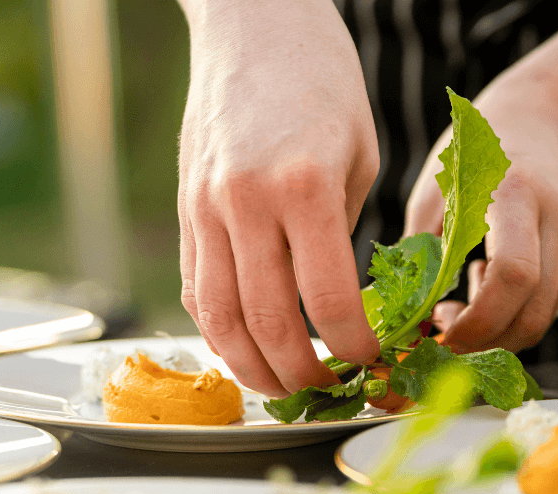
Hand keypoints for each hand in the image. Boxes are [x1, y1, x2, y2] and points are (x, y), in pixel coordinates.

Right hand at [177, 0, 378, 395]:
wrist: (255, 25)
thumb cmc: (323, 82)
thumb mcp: (362, 154)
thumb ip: (346, 231)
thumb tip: (344, 301)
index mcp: (302, 187)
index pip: (327, 301)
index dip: (353, 348)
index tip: (373, 362)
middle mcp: (245, 203)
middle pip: (267, 324)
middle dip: (302, 375)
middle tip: (328, 392)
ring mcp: (205, 209)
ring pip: (219, 320)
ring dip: (252, 369)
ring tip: (284, 389)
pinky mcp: (184, 210)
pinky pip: (196, 289)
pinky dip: (219, 332)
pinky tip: (246, 350)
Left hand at [405, 89, 557, 353]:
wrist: (544, 124)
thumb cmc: (476, 156)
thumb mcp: (436, 192)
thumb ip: (420, 252)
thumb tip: (401, 316)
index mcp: (517, 192)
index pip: (513, 275)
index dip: (479, 320)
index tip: (442, 330)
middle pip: (535, 311)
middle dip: (487, 338)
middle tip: (449, 331)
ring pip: (545, 316)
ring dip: (501, 325)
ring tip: (473, 286)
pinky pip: (554, 304)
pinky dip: (520, 310)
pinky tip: (498, 275)